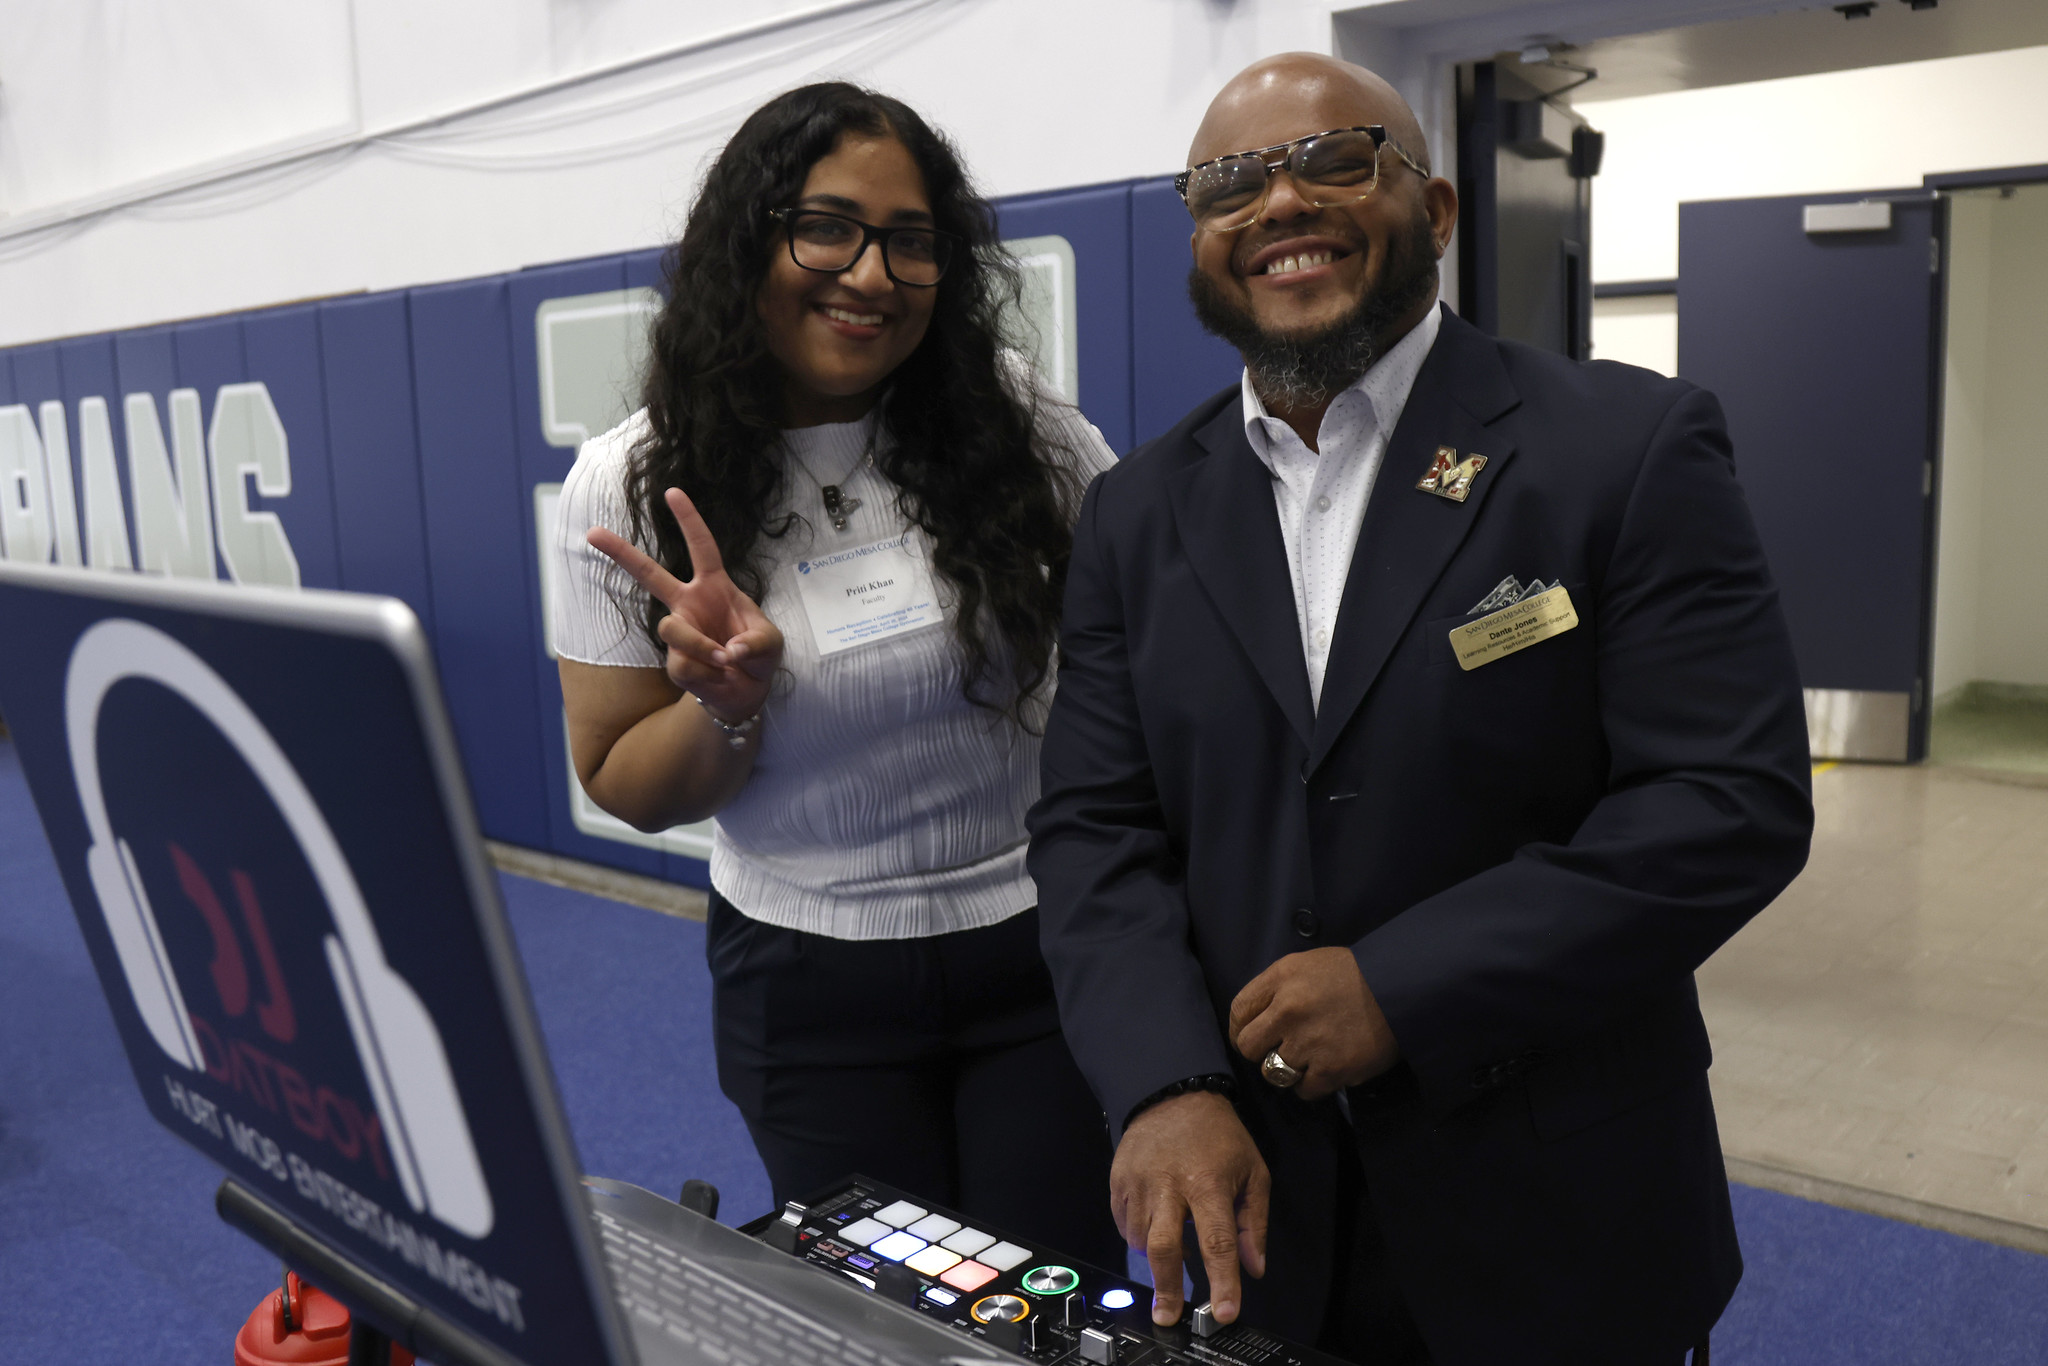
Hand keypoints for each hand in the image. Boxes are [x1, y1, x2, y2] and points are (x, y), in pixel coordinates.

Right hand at [586, 488, 783, 720]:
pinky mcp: (674, 662)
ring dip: (702, 646)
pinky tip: (718, 676)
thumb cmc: (757, 656)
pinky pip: (683, 664)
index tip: (672, 492)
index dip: (689, 520)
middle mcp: (689, 604)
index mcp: (714, 587)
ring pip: (673, 629)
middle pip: (649, 574)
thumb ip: (756, 643)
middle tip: (592, 532)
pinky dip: (707, 673)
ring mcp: (679, 632)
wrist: (746, 692)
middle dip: (621, 553)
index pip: (701, 547)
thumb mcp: (770, 644)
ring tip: (726, 661)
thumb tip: (730, 650)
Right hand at [1110, 1091, 1268, 1327]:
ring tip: (1173, 1247)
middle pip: (1164, 1248)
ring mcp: (1139, 1183)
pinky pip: (1125, 1225)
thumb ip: (1254, 1222)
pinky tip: (1155, 1225)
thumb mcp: (1253, 1172)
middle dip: (1167, 1288)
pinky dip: (1139, 1236)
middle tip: (1170, 1316)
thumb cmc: (1219, 1136)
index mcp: (1209, 1182)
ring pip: (1142, 1239)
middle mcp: (1170, 1185)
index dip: (1222, 1282)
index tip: (1223, 1312)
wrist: (1172, 1094)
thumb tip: (1254, 1267)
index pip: (1217, 1241)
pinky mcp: (1118, 1181)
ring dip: (1157, 1258)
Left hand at [1228, 948, 1398, 1100]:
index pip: (1239, 1011)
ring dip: (1288, 1070)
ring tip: (1310, 1058)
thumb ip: (1277, 988)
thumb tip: (1256, 1019)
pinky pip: (1303, 1090)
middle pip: (1248, 1046)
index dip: (1241, 1029)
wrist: (1401, 989)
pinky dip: (1313, 1084)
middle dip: (1261, 1052)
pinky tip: (1326, 1069)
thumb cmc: (1354, 975)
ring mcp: (1308, 1041)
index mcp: (1281, 978)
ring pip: (1273, 1072)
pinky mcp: (1331, 1069)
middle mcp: (1288, 1010)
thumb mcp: (1307, 965)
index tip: (1251, 1037)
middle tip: (1281, 1050)